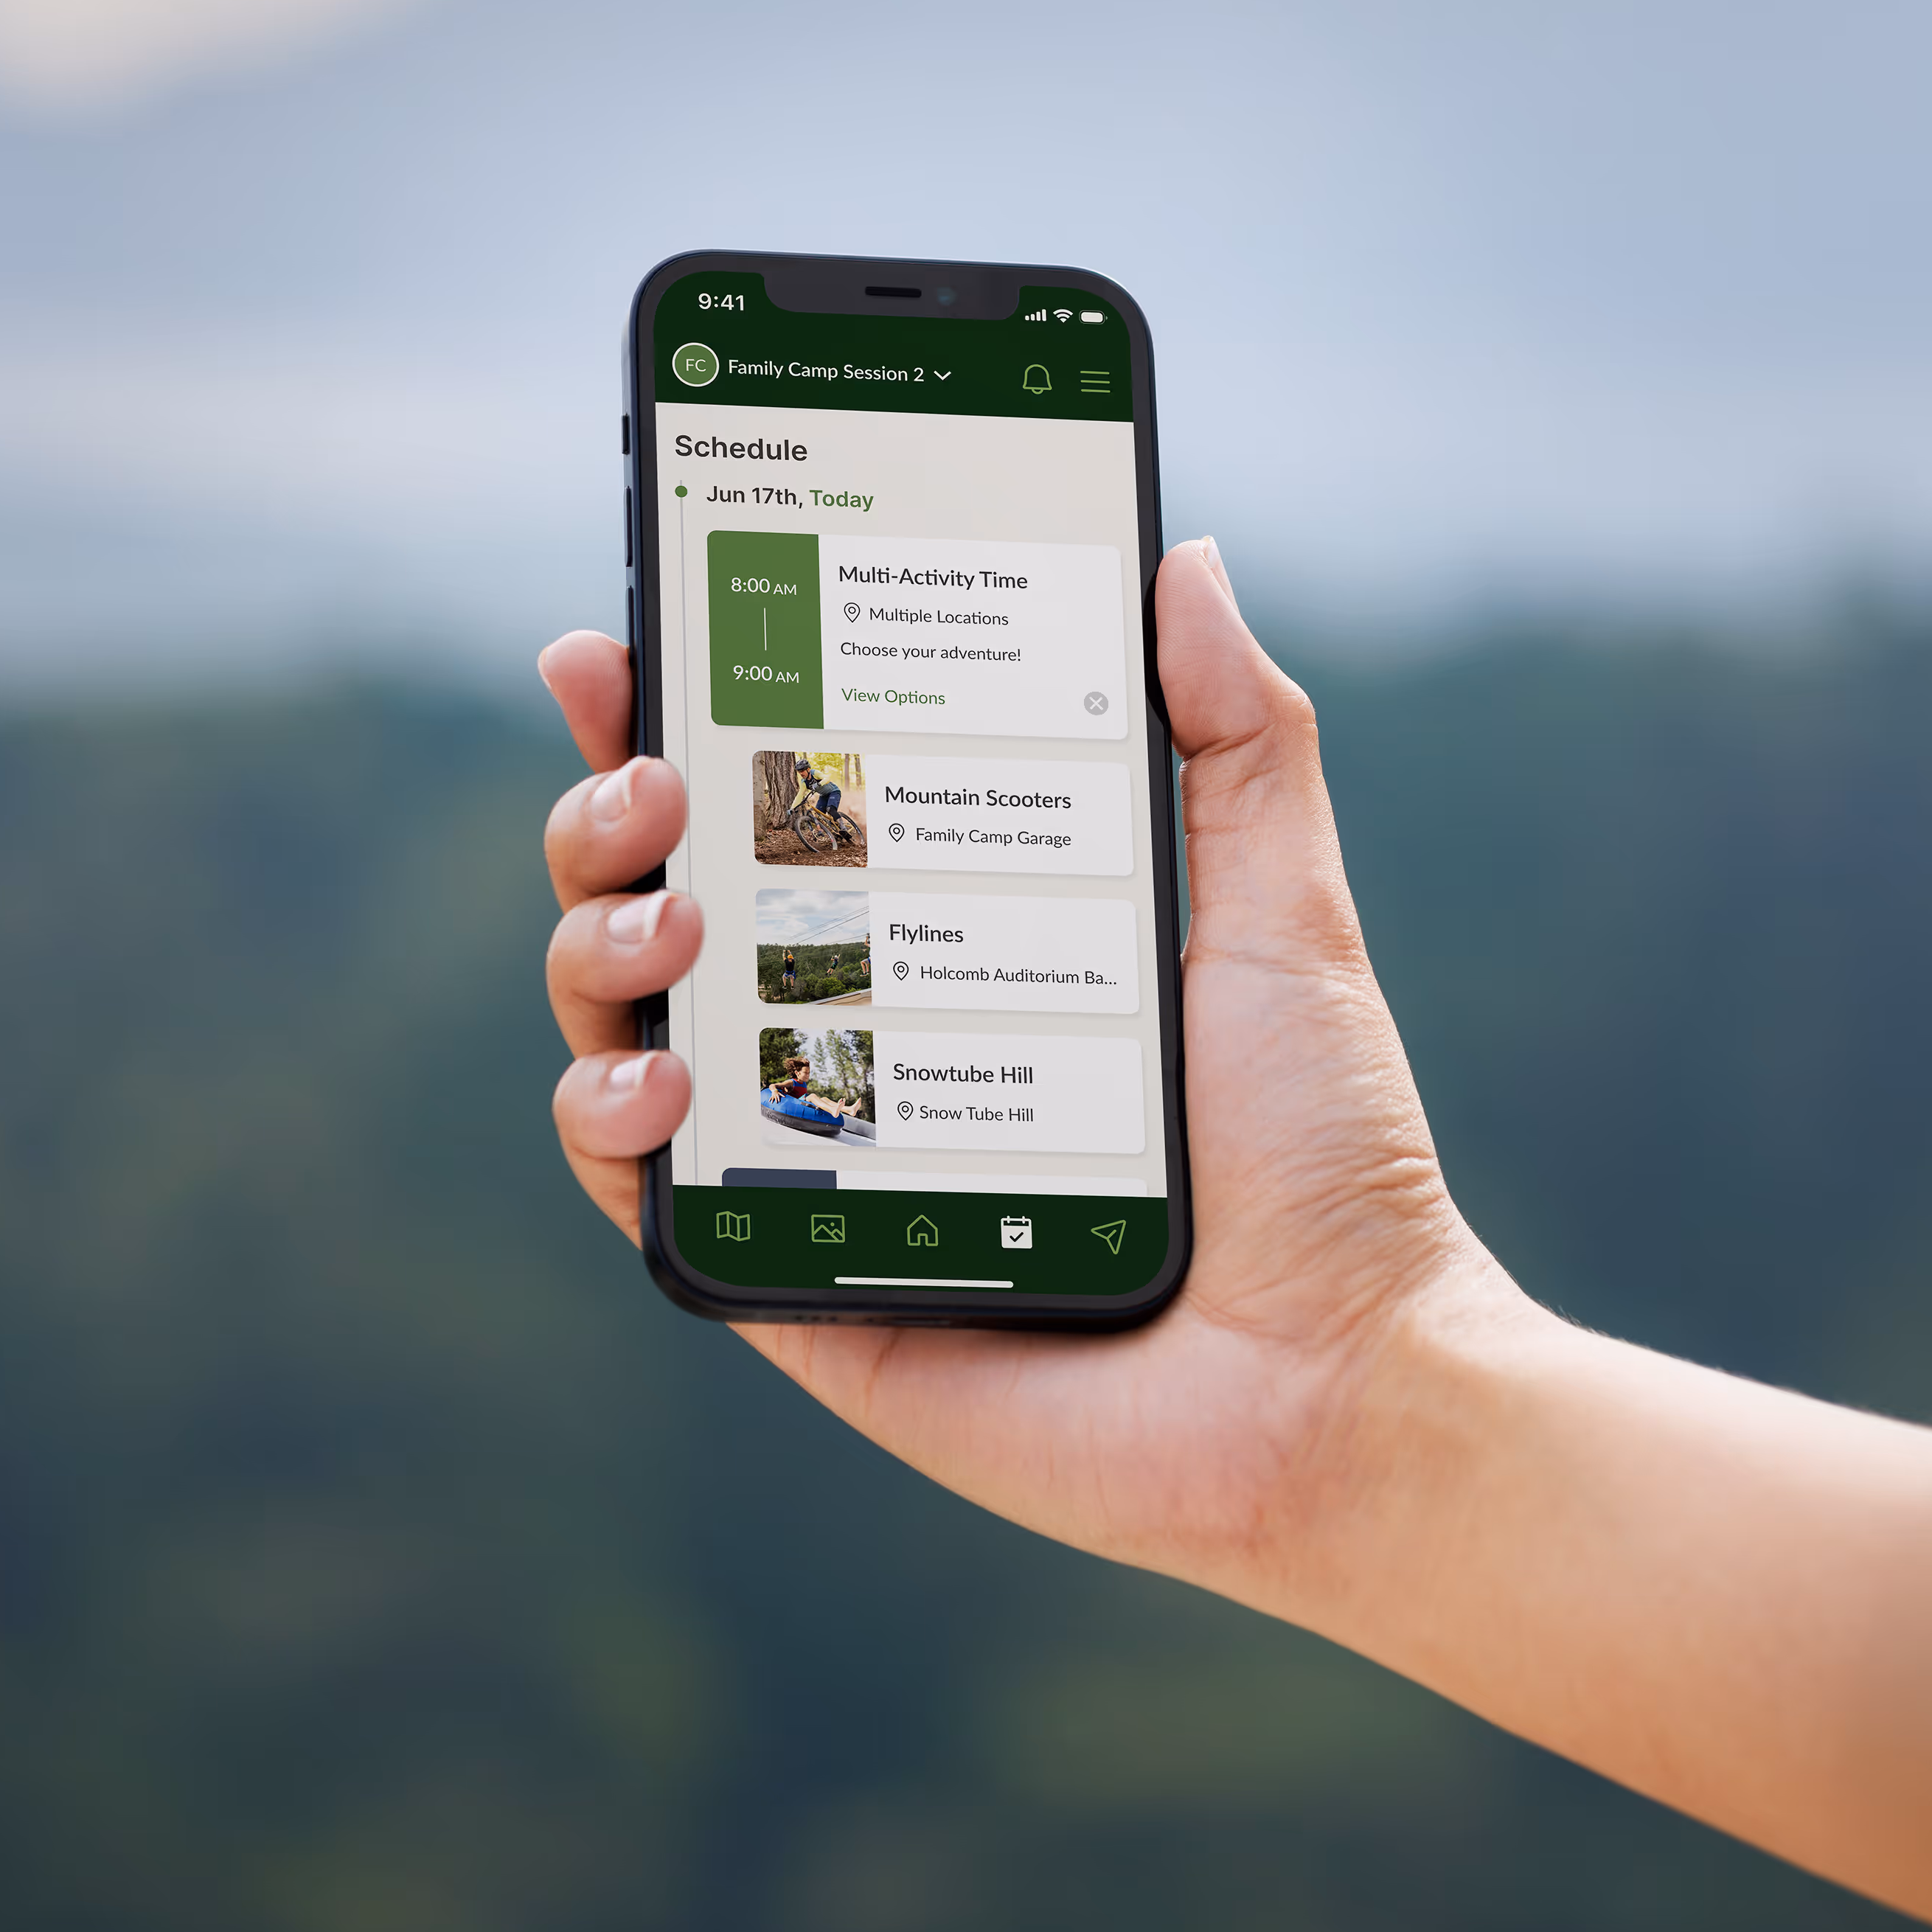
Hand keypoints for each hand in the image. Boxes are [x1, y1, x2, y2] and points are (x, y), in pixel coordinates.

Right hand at [541, 538, 1511, 1621]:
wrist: (1337, 1376)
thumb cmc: (1319, 1148)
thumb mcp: (1278, 910)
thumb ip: (1237, 736)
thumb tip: (1189, 555)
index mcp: (942, 931)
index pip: (775, 803)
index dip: (677, 717)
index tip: (622, 643)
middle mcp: (855, 1029)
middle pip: (660, 894)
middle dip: (607, 814)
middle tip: (653, 782)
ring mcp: (810, 1152)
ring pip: (620, 1022)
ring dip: (594, 945)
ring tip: (672, 921)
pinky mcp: (789, 1279)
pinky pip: (640, 1190)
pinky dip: (606, 1117)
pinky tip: (659, 1078)